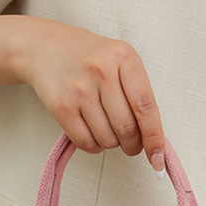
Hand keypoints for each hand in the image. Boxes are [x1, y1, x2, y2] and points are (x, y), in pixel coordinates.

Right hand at [10, 17, 164, 169]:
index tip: (158, 158)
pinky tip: (92, 132)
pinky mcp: (61, 105)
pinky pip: (85, 142)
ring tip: (106, 128)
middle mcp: (102, 70)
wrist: (46, 47)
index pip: (146, 106)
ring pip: (107, 139)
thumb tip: (152, 138)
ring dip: (111, 144)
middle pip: (127, 128)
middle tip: (131, 144)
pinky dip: (94, 146)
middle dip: (133, 145)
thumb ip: (137, 93)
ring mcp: (79, 88)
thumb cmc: (89, 58)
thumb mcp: (119, 61)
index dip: (154, 137)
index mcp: (124, 57)